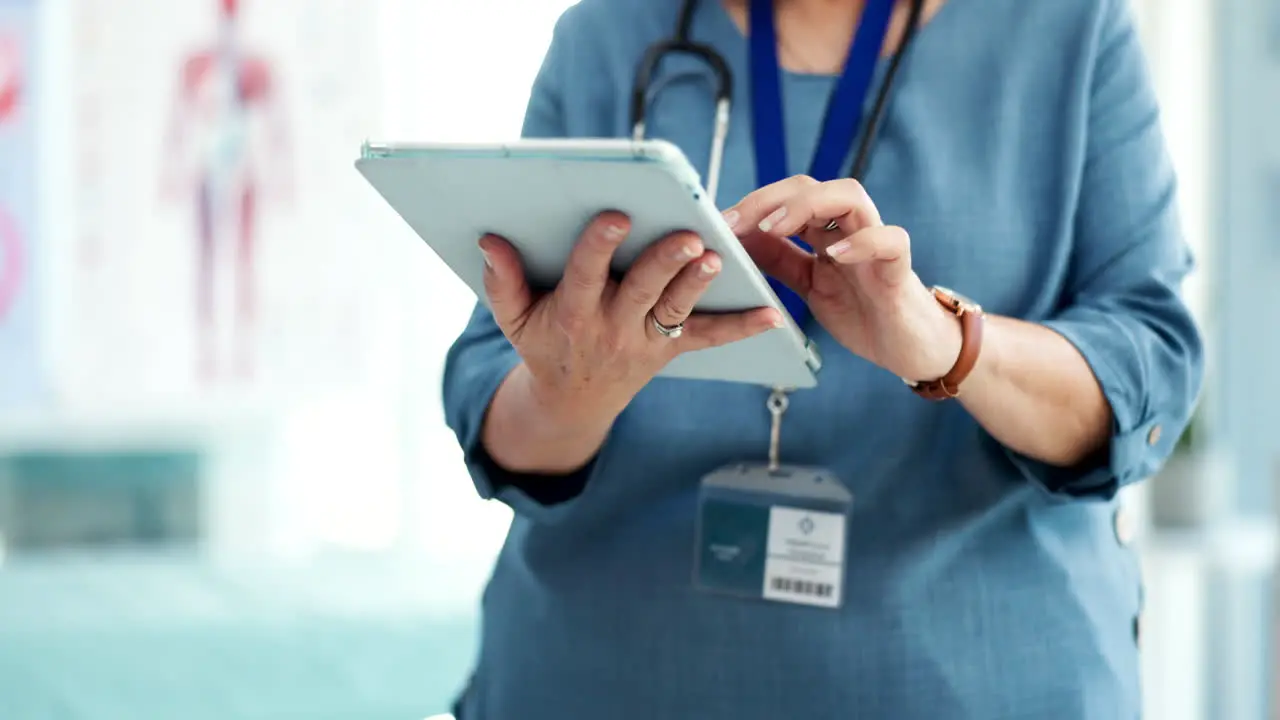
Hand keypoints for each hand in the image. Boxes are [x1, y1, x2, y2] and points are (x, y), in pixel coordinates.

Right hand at [481, 211, 783, 426]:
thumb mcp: (512, 319)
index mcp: (573, 313)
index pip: (586, 275)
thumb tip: (489, 240)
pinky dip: (740, 328)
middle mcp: (612, 326)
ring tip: (717, 259)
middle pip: (641, 291)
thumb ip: (502, 281)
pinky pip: (708, 337)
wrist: (573, 400)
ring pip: (675, 309)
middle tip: (686, 238)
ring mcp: (644, 340)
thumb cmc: (543, 343)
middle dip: (663, 263)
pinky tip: (771, 314)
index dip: (600, 247)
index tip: (616, 217)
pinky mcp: (670, 348)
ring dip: (697, 285)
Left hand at [725, 176, 960, 381]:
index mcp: (825, 233)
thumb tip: (736, 243)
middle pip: (813, 187)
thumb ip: (779, 262)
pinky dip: (864, 241)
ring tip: (774, 227)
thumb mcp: (809, 286)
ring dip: (808, 205)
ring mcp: (876, 245)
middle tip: (735, 223)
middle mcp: (850, 230)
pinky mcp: (900, 268)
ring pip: (851, 196)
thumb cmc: (862, 312)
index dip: (753, 204)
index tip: (718, 223)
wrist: (909, 348)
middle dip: (770, 199)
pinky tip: (836, 255)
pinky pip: (890, 239)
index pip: (788, 197)